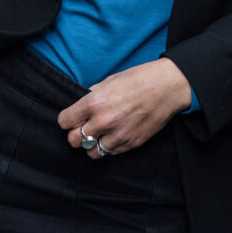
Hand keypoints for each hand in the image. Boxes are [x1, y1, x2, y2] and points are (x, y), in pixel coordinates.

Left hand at [57, 58, 191, 159]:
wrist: (166, 87)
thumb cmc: (138, 79)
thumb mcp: (109, 80)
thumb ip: (92, 95)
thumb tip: (80, 106)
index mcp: (94, 102)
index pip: (65, 121)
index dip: (66, 119)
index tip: (69, 118)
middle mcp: (103, 121)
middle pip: (74, 140)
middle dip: (75, 134)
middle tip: (82, 127)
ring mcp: (118, 135)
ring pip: (91, 152)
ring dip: (92, 143)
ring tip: (99, 133)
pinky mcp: (131, 144)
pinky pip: (110, 153)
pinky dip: (109, 146)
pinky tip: (114, 134)